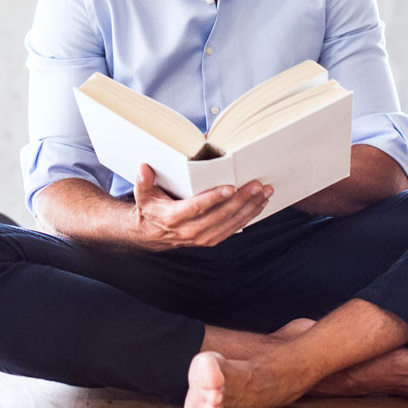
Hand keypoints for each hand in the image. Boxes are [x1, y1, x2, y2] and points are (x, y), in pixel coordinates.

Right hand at [132, 164, 272, 249]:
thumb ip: (144, 180)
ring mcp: (202, 238)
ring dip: (250, 208)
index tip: (230, 187)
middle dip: (241, 200)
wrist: (150, 234)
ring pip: (230, 223)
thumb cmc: (151, 208)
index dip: (214, 198)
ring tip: (264, 192)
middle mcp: (189, 231)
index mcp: (174, 217)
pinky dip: (248, 216)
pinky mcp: (211, 240)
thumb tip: (144, 167)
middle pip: (220, 216)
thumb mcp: (143, 194)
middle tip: (257, 185)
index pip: (197, 207)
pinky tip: (259, 204)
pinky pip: (233, 229)